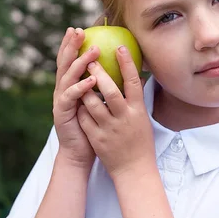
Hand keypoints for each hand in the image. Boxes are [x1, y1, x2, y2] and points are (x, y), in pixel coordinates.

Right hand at [53, 27, 100, 169]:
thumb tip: (132, 75)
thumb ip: (108, 88)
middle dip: (71, 46)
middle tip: (79, 30)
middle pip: (64, 63)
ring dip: (79, 63)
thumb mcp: (102, 105)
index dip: (74, 44)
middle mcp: (63, 91)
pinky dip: (80, 88)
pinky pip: (70, 98)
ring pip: (67, 77)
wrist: (81, 153)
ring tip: (92, 52)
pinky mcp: (62, 114)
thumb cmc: (94, 129)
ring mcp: (61, 102)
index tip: (83, 27)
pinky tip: (91, 80)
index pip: (72, 60)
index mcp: (72, 86)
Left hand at [77, 46, 155, 178]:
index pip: (134, 82)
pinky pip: (84, 119)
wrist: (134, 170)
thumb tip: (137, 78)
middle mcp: (125, 118)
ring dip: (84, 90)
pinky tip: (76, 102)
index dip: (127, 63)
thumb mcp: (142, 120)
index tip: (120, 47)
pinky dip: (80, 109)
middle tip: (89, 59)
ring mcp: (110, 129)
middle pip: (110, 90)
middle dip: (98, 73)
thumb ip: (136, 100)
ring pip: (93, 104)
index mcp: (138, 111)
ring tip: (79, 78)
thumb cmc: (140, 142)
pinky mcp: (97, 138)